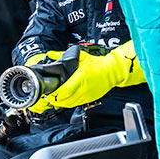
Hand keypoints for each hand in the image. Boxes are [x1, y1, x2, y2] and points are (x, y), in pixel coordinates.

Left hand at [26, 41, 144, 113]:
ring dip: (59, 102)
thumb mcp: (80, 57)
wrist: (112, 71)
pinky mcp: (88, 99)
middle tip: (48, 94)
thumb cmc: (97, 64)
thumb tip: (52, 54)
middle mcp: (83, 88)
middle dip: (54, 98)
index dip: (53, 94)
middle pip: (64, 100)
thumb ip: (63, 56)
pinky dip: (67, 103)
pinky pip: (74, 104)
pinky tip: (64, 99)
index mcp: (80, 77)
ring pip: (68, 104)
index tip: (47, 92)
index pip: (63, 91)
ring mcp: (86, 95)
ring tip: (54, 97)